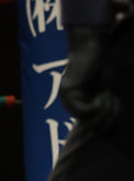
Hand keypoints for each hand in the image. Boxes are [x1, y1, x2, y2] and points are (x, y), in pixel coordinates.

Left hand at [59, 0, 133, 131]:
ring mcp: (66, 99)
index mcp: (80, 106)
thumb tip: (107, 133)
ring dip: (106, 108)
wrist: (95, 48)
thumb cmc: (103, 68)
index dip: (112, 119)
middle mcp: (70, 105)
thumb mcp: (109, 94)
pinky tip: (100, 92)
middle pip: (96, 126)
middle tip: (110, 95)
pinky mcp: (67, 93)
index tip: (113, 100)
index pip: (98, 128)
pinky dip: (99, 105)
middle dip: (111, 113)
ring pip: (92, 120)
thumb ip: (107, 112)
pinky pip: (87, 112)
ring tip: (106, 92)